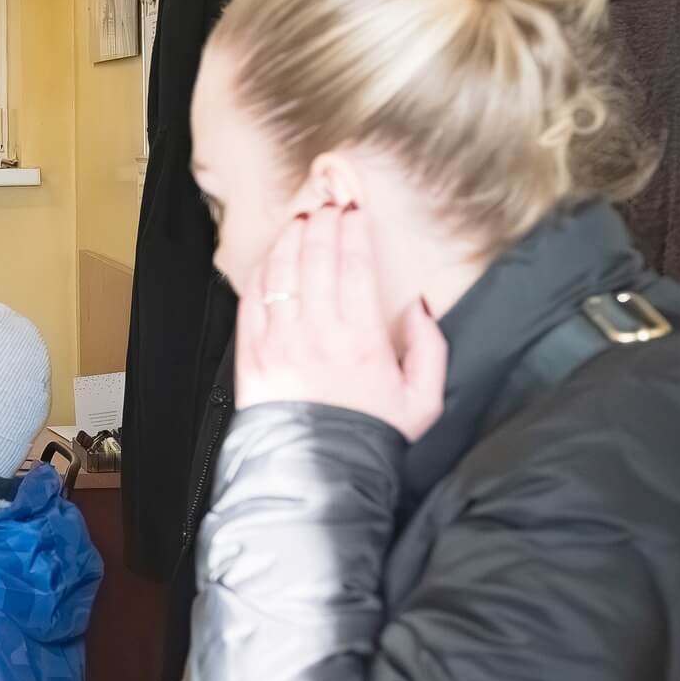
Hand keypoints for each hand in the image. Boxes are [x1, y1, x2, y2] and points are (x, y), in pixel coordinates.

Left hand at [236, 205, 447, 441]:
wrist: (317, 476)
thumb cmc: (370, 437)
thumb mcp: (422, 401)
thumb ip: (429, 349)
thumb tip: (419, 306)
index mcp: (361, 341)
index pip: (355, 267)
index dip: (354, 231)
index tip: (356, 210)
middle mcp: (316, 335)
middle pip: (317, 260)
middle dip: (323, 224)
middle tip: (329, 204)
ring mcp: (278, 343)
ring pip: (282, 273)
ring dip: (291, 239)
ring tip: (302, 220)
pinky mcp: (250, 355)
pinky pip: (252, 300)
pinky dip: (262, 270)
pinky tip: (272, 255)